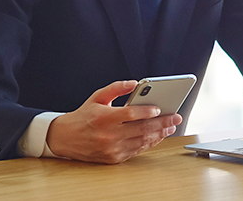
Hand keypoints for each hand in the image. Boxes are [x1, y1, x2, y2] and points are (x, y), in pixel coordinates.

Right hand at [46, 80, 181, 163]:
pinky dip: (149, 143)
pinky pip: (136, 150)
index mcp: (104, 118)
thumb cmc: (84, 115)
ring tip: (171, 126)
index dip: (146, 111)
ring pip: (141, 141)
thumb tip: (134, 83)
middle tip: (176, 117)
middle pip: (141, 129)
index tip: (159, 108)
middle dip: (162, 123)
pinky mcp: (114, 158)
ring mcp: (112, 149)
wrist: (66, 138)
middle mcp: (108, 135)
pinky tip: (158, 136)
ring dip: (159, 134)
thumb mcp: (97, 96)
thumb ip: (116, 87)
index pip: (130, 114)